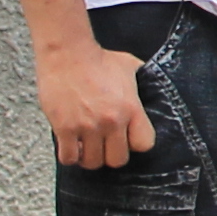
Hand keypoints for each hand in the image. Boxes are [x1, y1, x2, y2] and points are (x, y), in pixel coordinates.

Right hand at [35, 41, 155, 169]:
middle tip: (104, 146)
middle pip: (117, 160)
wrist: (67, 53)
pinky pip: (69, 158)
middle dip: (111, 155)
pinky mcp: (64, 128)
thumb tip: (152, 91)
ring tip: (86, 147)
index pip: (144, 144)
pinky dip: (70, 156)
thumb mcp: (130, 68)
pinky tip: (71, 146)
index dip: (135, 144)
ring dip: (89, 157)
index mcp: (131, 108)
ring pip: (93, 162)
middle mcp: (111, 120)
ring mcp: (87, 126)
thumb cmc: (99, 59)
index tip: (126, 138)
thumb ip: (142, 84)